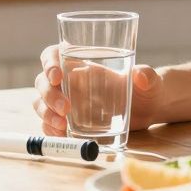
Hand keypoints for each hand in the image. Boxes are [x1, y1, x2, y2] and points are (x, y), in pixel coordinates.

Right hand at [32, 44, 164, 135]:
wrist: (147, 109)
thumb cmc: (145, 87)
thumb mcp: (149, 79)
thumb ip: (147, 75)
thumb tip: (141, 75)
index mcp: (81, 63)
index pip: (53, 55)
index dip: (49, 63)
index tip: (57, 76)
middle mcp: (69, 81)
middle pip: (43, 82)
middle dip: (49, 95)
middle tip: (66, 108)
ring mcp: (67, 101)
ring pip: (41, 103)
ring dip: (46, 114)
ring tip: (63, 125)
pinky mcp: (70, 121)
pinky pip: (50, 124)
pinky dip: (51, 130)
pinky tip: (62, 135)